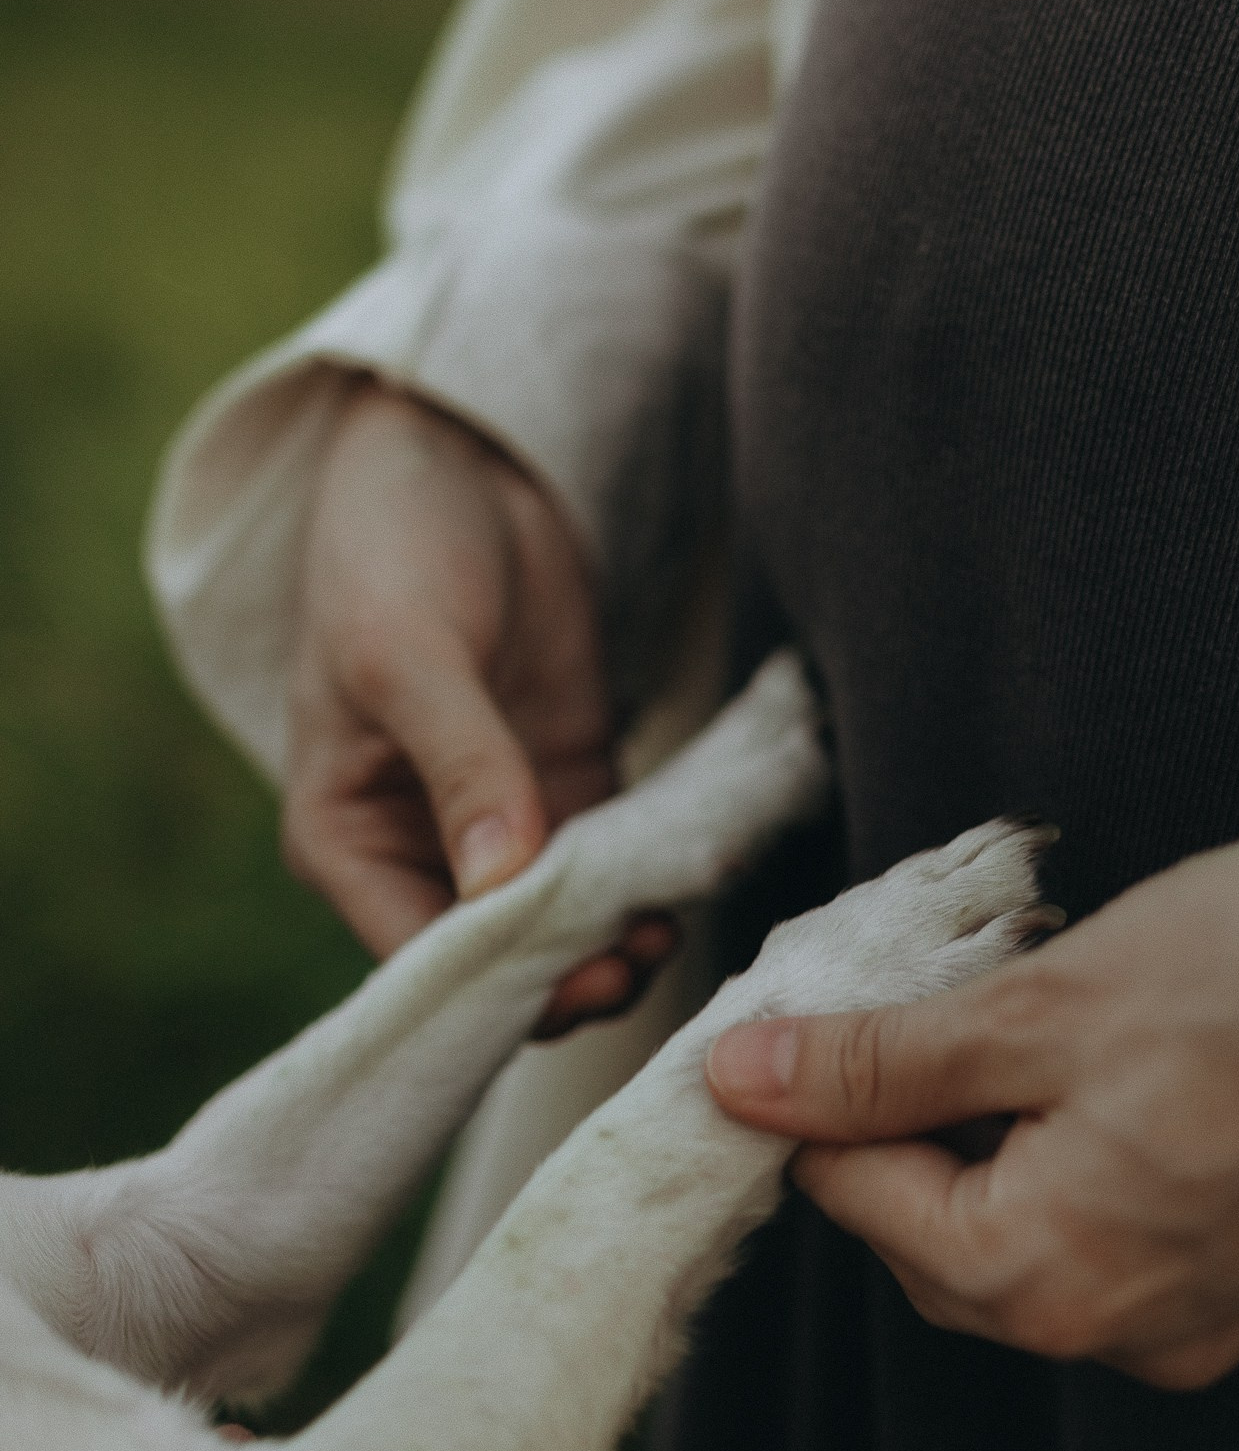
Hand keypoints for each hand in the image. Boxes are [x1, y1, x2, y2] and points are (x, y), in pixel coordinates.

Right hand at [285, 381, 672, 1035]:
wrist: (462, 463)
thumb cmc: (394, 549)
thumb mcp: (409, 653)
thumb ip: (462, 767)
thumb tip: (501, 886)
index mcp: (344, 839)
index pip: (410, 954)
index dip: (488, 986)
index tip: (567, 982)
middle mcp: (416, 854)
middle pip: (493, 963)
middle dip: (560, 976)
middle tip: (631, 963)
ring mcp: (500, 830)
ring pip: (559, 933)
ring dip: (610, 946)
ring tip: (662, 930)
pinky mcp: (569, 795)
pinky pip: (610, 873)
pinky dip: (643, 892)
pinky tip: (680, 891)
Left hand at [706, 774, 1238, 1386]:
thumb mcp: (1043, 1003)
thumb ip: (879, 1061)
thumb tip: (740, 1083)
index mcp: (1047, 1282)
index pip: (857, 1197)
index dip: (822, 1088)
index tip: (830, 999)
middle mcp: (1121, 1334)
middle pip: (939, 1234)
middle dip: (915, 1114)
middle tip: (946, 985)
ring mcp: (1203, 1314)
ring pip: (1031, 1228)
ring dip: (1005, 1125)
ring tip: (1051, 1007)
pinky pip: (1119, 1227)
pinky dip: (1088, 1148)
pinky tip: (1131, 1052)